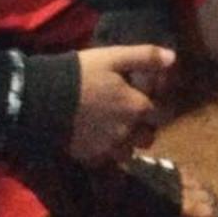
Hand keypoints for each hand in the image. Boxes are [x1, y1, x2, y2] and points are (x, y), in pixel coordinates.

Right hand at [69, 45, 174, 166]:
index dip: (160, 106)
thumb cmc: (82, 74)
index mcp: (136, 107)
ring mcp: (108, 147)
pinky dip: (107, 151)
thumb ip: (145, 58)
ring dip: (127, 143)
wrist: (44, 99)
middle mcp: (127, 132)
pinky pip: (106, 159)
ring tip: (115, 129)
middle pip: (148, 137)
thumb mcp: (114, 57)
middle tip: (134, 115)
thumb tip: (173, 57)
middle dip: (145, 128)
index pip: (162, 113)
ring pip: (129, 152)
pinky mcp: (90, 156)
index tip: (153, 99)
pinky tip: (97, 137)